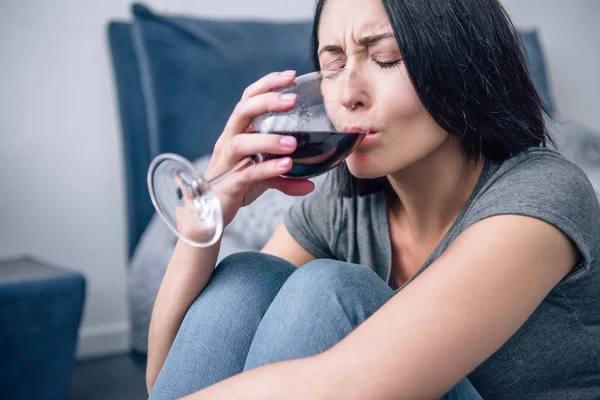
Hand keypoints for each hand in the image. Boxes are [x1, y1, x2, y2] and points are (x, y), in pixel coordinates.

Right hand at [177, 71, 315, 235]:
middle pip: (242, 112)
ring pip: (242, 143)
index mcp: (237, 133)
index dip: (267, 85)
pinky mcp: (228, 184)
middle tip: (292, 100)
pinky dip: (268, 168)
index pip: (248, 99)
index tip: (291, 75)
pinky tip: (285, 165)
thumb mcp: (263, 179)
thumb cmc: (234, 188)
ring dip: (269, 140)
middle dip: (267, 101)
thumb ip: (286, 178)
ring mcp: (226, 163)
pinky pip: (247, 173)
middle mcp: (228, 142)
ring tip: (292, 143)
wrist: (207, 217)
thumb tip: (311, 184)